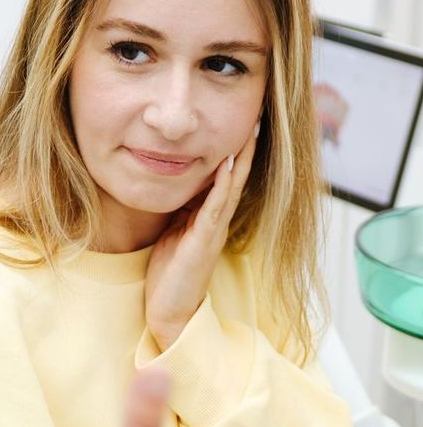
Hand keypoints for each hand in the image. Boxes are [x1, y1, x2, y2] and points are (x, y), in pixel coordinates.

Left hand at [144, 125, 257, 350]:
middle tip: (257, 114)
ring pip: (231, 188)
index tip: (241, 120)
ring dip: (240, 159)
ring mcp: (213, 231)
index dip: (233, 149)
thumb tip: (176, 184)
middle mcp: (216, 221)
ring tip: (249, 130)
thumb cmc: (170, 275)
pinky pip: (215, 208)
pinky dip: (222, 185)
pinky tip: (225, 163)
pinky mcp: (203, 242)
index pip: (225, 177)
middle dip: (245, 147)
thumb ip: (181, 210)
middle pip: (236, 177)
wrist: (169, 312)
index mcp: (208, 217)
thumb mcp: (174, 232)